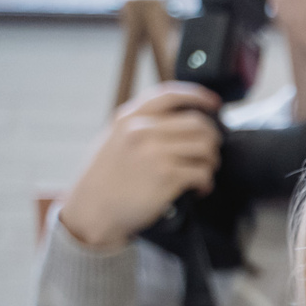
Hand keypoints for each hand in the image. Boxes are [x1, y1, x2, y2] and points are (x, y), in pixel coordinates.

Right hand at [60, 83, 221, 250]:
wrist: (92, 211)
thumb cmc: (103, 179)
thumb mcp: (112, 140)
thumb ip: (138, 126)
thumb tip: (175, 121)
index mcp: (129, 118)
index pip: (170, 94)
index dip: (198, 95)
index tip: (214, 103)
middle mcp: (142, 131)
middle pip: (198, 123)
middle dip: (211, 139)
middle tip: (208, 153)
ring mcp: (156, 153)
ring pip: (206, 147)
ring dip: (211, 161)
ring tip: (202, 172)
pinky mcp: (167, 176)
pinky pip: (203, 173)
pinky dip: (206, 183)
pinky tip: (199, 189)